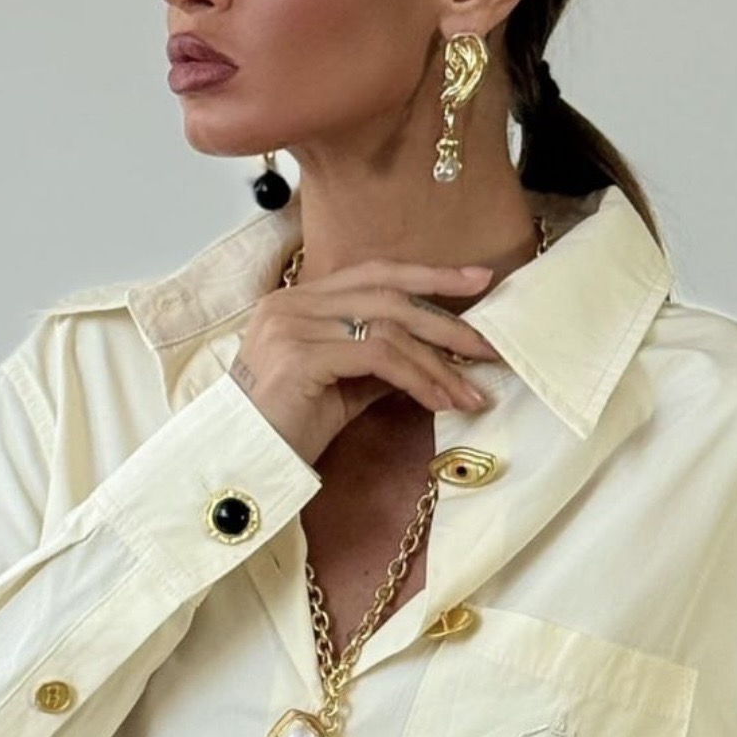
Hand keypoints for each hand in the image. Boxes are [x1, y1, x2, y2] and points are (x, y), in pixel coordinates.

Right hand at [227, 258, 503, 466]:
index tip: (479, 280)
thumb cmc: (288, 430)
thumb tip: (429, 356)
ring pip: (388, 328)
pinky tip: (440, 402)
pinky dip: (418, 379)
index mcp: (299, 301)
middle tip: (490, 345)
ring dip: (439, 362)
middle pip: (388, 294)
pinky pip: (378, 358)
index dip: (428, 274)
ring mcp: (293, 325)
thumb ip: (376, 362)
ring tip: (471, 393)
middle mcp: (293, 303)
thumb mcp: (341, 388)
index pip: (374, 273)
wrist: (245, 463)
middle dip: (447, 319)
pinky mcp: (301, 356)